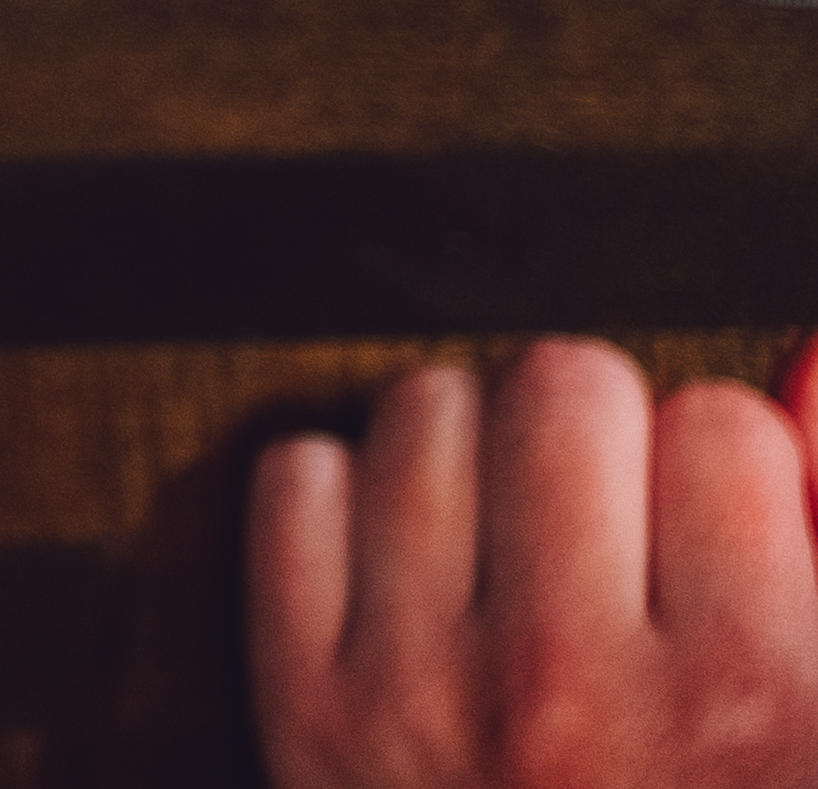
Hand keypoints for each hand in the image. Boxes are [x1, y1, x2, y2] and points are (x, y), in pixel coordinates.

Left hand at [250, 341, 817, 783]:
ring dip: (478, 454)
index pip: (723, 424)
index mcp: (758, 703)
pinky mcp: (305, 711)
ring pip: (428, 407)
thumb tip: (809, 359)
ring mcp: (425, 698)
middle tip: (620, 535)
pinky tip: (419, 583)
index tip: (730, 555)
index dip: (730, 475)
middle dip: (603, 437)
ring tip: (524, 555)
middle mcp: (579, 693)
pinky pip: (302, 478)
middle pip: (564, 382)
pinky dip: (353, 506)